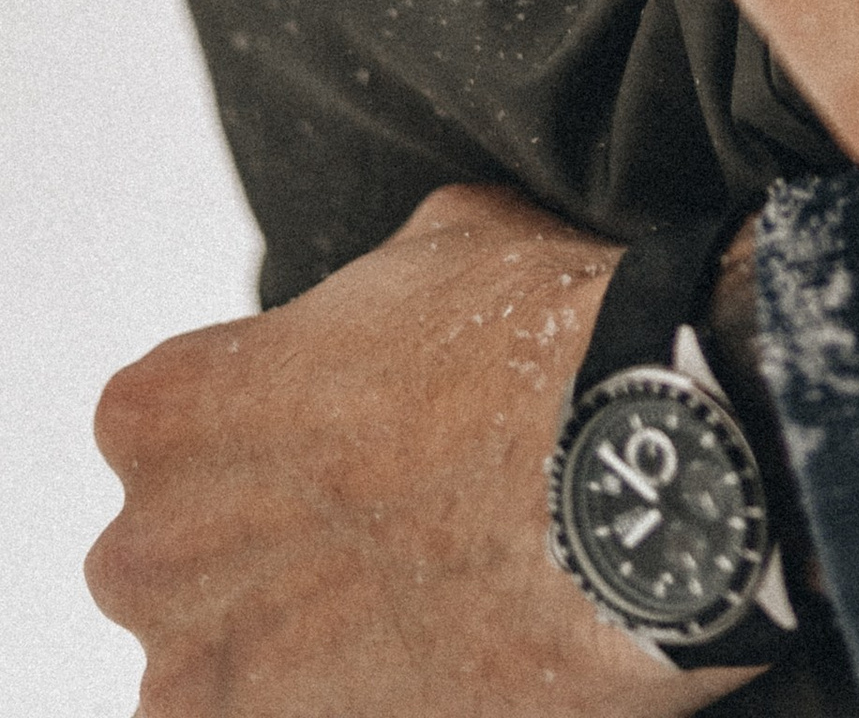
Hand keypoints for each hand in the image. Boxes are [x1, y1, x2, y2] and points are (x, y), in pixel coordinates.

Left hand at [88, 184, 761, 715]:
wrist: (647, 475)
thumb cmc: (543, 343)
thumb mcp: (438, 244)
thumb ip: (358, 300)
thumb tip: (379, 321)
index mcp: (163, 413)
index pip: (162, 425)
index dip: (263, 422)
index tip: (340, 428)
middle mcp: (154, 553)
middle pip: (174, 560)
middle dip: (258, 546)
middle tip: (384, 526)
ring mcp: (212, 677)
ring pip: (218, 671)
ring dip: (293, 648)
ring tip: (418, 611)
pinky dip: (350, 704)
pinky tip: (440, 659)